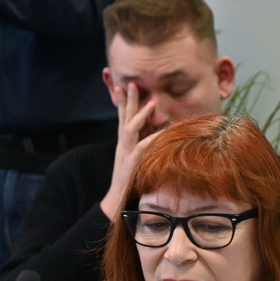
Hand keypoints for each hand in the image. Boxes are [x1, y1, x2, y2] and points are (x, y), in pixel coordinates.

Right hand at [98, 83, 158, 221]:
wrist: (117, 197)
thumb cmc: (129, 177)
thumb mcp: (133, 156)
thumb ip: (140, 142)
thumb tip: (152, 131)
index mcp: (123, 140)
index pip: (121, 116)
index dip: (122, 101)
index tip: (121, 85)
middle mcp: (122, 143)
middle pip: (124, 117)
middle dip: (128, 99)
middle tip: (131, 83)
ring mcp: (126, 151)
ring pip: (131, 128)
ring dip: (141, 115)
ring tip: (151, 102)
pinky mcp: (133, 161)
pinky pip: (143, 147)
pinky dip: (152, 138)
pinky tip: (161, 131)